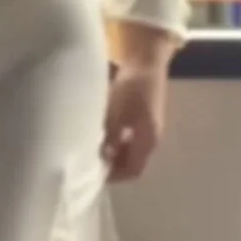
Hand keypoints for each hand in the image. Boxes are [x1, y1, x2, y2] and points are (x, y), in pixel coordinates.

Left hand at [102, 63, 165, 182]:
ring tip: (92, 148)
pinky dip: (116, 141)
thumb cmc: (131, 89)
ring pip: (129, 151)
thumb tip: (100, 158)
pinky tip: (101, 133)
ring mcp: (148, 129)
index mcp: (148, 141)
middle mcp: (151, 139)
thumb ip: (109, 138)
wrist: (145, 63)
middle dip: (112, 166)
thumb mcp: (116, 114)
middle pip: (131, 163)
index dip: (114, 176)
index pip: (133, 171)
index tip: (94, 173)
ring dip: (113, 153)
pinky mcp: (143, 119)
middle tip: (89, 161)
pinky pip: (129, 139)